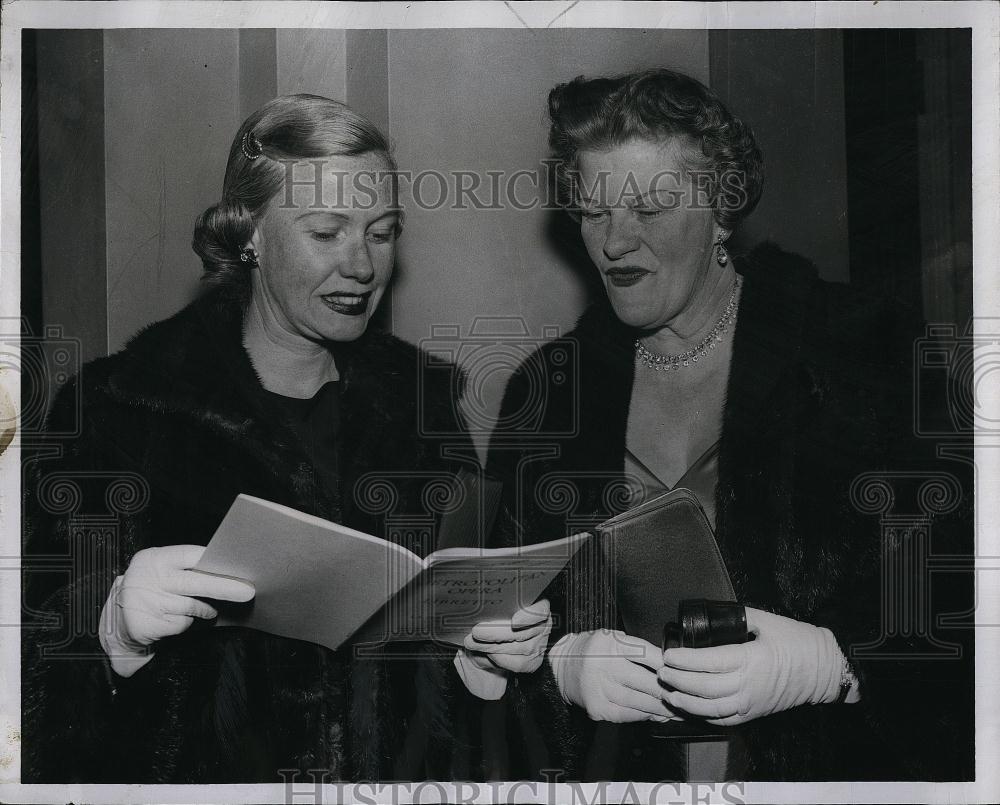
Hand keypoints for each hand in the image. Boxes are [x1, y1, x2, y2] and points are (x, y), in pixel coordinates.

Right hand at [98, 545, 254, 676]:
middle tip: (247, 591)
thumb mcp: (161, 571)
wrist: (119, 621)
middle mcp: (147, 578)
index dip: (213, 559)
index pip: (188, 554)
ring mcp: (146, 602)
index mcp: (153, 559)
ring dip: (206, 609)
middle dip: (223, 587)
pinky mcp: (147, 625)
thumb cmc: (151, 590)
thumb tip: (225, 571)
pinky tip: (180, 619)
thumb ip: (186, 568)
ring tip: (210, 610)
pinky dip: (188, 623)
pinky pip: (182, 623)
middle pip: (193, 582)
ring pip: (190, 606)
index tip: (235, 563)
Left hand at [455, 600, 552, 698]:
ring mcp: (539, 646)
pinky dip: (497, 659)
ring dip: (489, 647)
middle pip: (521, 633)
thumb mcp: (503, 606)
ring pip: (515, 649)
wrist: (504, 638)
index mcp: (540, 607)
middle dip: (495, 633)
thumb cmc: (502, 616)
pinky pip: (514, 664)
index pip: (540, 611)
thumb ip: (498, 606)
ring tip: (471, 643)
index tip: (514, 621)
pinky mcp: (533, 663)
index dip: (528, 616)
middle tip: (476, 632)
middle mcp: (543, 627)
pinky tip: (485, 653)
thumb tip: (482, 609)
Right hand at [550, 629, 678, 723]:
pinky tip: (655, 715)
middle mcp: (604, 666)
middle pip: (645, 682)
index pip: (645, 654)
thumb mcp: (613, 637)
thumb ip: (638, 649)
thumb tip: (666, 666)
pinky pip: (628, 714)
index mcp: (610, 644)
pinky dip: (644, 716)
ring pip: (639, 702)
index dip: (666, 665)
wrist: (562, 667)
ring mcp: (600, 689)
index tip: (681, 672)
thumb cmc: (593, 650)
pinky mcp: (598, 707)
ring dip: (661, 708)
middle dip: (668, 691)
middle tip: (687, 697)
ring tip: (677, 710)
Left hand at [658, 607, 844, 725]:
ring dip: (686, 702)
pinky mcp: (754, 714)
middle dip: (677, 681)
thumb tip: (712, 616)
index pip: (707, 662)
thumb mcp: (766, 621)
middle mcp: (748, 685)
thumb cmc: (797, 642)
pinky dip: (703, 716)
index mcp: (750, 659)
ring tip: (668, 692)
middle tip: (661, 672)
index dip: (684, 660)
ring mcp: (751, 703)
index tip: (668, 655)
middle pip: (703, 687)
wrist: (824, 670)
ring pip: (710, 708)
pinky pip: (724, 719)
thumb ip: (738, 617)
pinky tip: (690, 708)